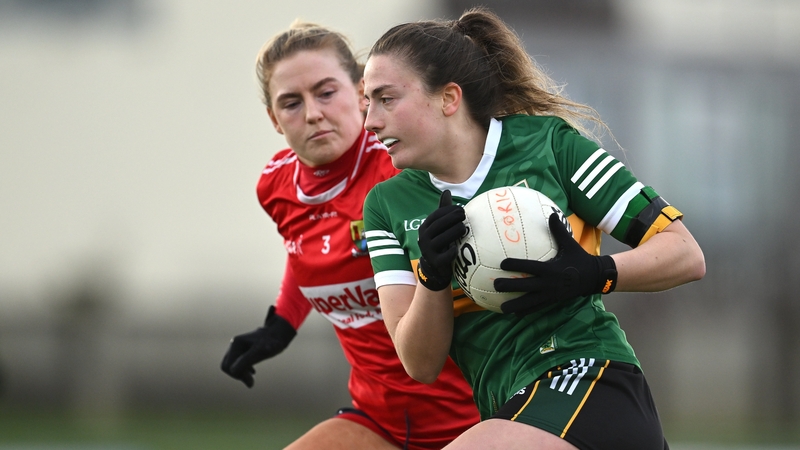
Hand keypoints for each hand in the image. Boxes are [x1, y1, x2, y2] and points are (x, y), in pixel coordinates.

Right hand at [220, 305, 295, 387]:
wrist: (280, 334)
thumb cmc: (271, 343)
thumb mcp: (259, 352)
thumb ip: (245, 361)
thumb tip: (233, 371)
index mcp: (236, 343)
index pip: (228, 366)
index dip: (237, 375)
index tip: (251, 380)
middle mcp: (235, 344)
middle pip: (227, 366)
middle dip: (238, 374)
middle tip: (251, 380)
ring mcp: (238, 347)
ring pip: (232, 365)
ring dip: (241, 372)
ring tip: (253, 377)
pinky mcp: (244, 349)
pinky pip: (238, 362)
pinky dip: (244, 369)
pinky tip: (253, 372)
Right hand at [416, 190, 465, 290]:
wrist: (435, 267)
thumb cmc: (441, 242)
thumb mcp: (440, 226)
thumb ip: (443, 211)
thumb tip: (446, 191)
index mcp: (425, 227)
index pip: (436, 216)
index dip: (448, 211)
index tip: (461, 209)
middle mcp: (424, 238)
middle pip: (438, 226)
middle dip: (452, 219)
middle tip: (464, 216)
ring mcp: (428, 250)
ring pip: (441, 240)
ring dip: (454, 233)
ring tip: (464, 229)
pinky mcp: (435, 262)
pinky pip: (444, 256)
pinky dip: (451, 252)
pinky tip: (458, 248)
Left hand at [494, 213, 617, 315]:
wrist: (594, 278)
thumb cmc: (579, 259)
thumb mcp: (570, 244)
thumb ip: (559, 231)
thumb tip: (551, 214)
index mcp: (551, 269)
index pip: (530, 267)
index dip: (516, 265)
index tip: (502, 264)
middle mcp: (549, 284)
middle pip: (526, 287)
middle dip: (510, 287)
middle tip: (495, 285)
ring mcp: (550, 295)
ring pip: (529, 302)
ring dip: (515, 305)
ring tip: (501, 309)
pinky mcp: (553, 302)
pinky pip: (537, 308)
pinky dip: (526, 311)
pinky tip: (514, 314)